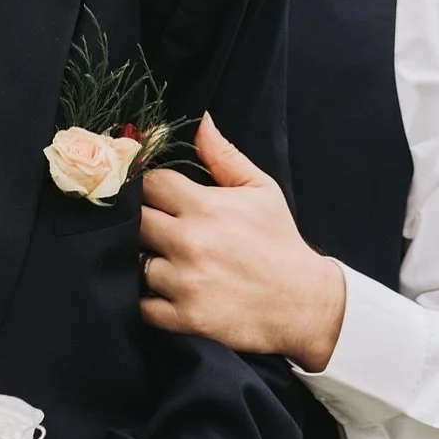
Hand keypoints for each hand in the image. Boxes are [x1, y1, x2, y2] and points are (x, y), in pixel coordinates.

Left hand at [139, 115, 345, 370]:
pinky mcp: (185, 317)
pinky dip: (147, 298)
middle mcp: (190, 242)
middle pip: (134, 221)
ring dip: (144, 261)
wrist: (304, 303)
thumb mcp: (260, 190)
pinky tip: (163, 289)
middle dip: (141, 221)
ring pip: (135, 263)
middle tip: (156, 226)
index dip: (148, 186)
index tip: (156, 194)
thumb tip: (199, 121)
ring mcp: (185, 282)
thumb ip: (223, 155)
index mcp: (205, 206)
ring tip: (163, 259)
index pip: (149, 183)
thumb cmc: (279, 241)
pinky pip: (142, 305)